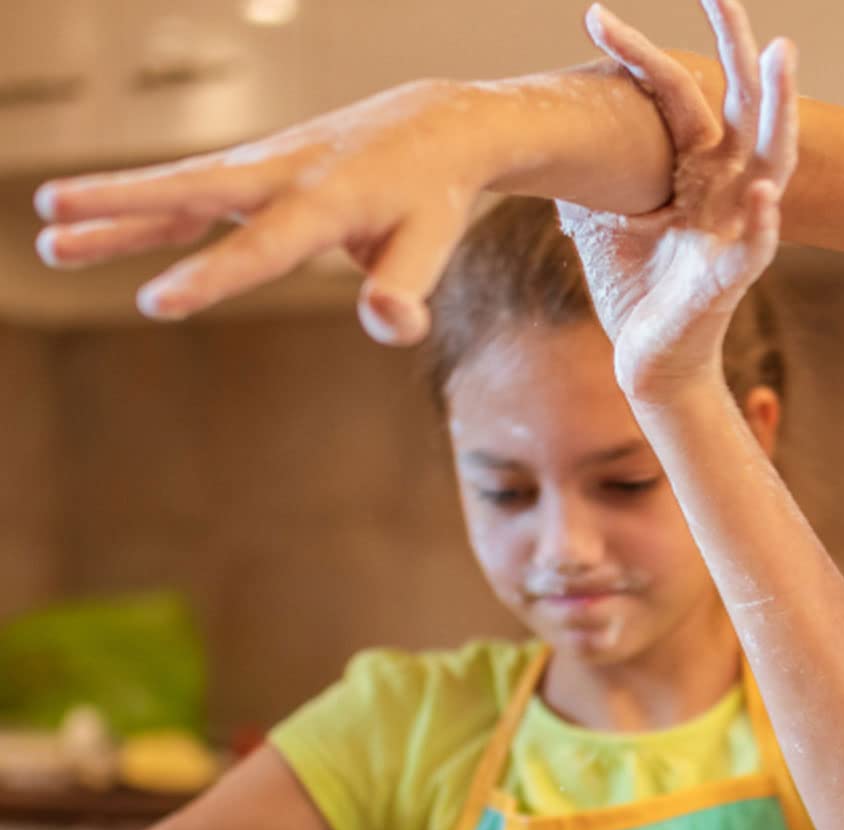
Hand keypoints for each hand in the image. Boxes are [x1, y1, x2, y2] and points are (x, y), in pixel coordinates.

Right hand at [33, 78, 495, 344]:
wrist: (431, 126)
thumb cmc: (431, 197)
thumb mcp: (432, 244)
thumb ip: (407, 287)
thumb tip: (389, 324)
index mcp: (328, 200)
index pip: (263, 249)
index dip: (211, 277)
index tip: (155, 304)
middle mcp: (283, 174)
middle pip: (192, 191)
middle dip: (122, 207)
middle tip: (50, 220)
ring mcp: (260, 167)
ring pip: (176, 188)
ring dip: (112, 208)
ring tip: (46, 237)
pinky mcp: (251, 171)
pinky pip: (187, 191)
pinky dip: (141, 207)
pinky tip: (92, 231)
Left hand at [557, 0, 797, 400]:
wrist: (650, 360)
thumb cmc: (637, 290)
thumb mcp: (604, 220)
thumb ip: (591, 173)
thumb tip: (542, 131)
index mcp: (698, 173)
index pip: (684, 96)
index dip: (646, 55)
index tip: (598, 17)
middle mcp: (725, 193)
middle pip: (745, 108)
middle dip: (739, 50)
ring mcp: (734, 234)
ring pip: (769, 165)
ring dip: (778, 113)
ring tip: (780, 62)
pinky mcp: (728, 283)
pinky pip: (754, 250)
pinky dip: (761, 224)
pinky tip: (761, 195)